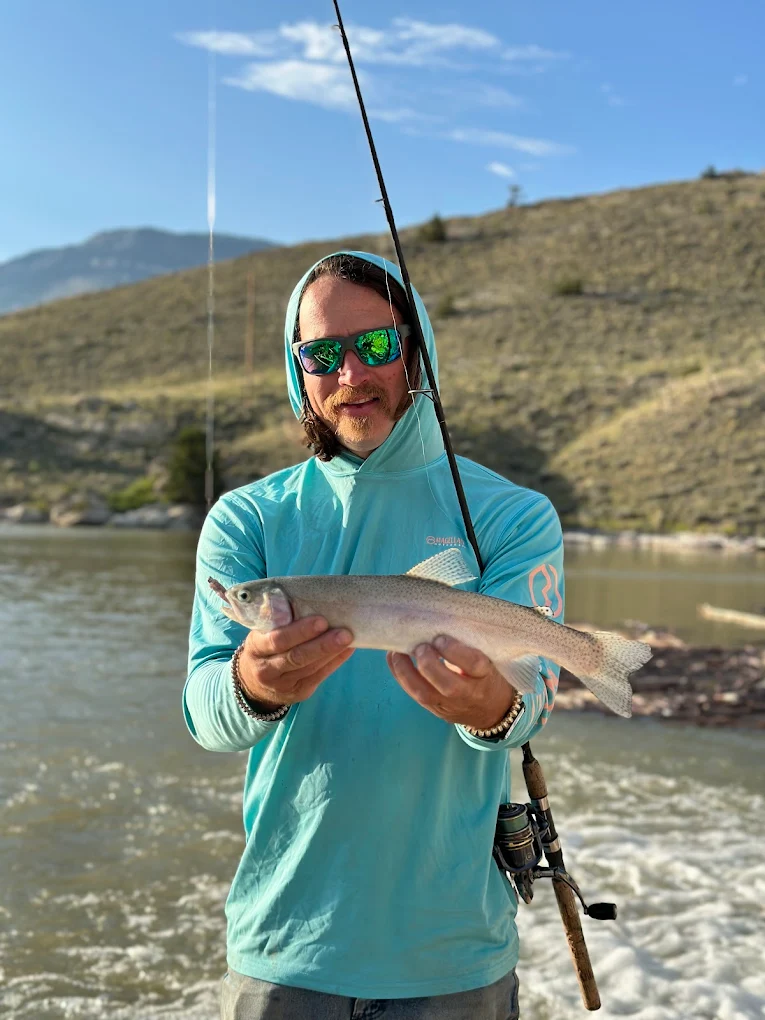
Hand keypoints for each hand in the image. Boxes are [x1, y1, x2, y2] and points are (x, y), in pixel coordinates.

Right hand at [237, 615, 353, 710]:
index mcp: (256, 648)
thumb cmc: (264, 647)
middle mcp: (266, 670)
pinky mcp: (298, 693)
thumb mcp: (261, 633)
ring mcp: (282, 685)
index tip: (321, 621)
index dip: (300, 632)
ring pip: (310, 668)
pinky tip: (347, 650)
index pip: (277, 640)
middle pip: (296, 657)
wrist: (254, 683)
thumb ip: (276, 620)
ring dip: (332, 653)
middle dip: (322, 645)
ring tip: (349, 638)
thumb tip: (305, 600)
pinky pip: (319, 676)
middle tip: (344, 632)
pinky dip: (335, 662)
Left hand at [386, 635, 516, 729]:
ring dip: (406, 671)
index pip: (473, 664)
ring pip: (425, 694)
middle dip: (429, 664)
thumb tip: (437, 618)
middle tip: (420, 646)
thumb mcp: (487, 657)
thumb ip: (467, 643)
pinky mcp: (434, 709)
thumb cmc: (486, 673)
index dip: (454, 650)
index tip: (440, 638)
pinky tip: (394, 659)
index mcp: (484, 675)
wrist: (491, 709)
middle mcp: (468, 693)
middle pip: (448, 685)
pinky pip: (414, 695)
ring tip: (397, 652)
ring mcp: (449, 704)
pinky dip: (400, 675)